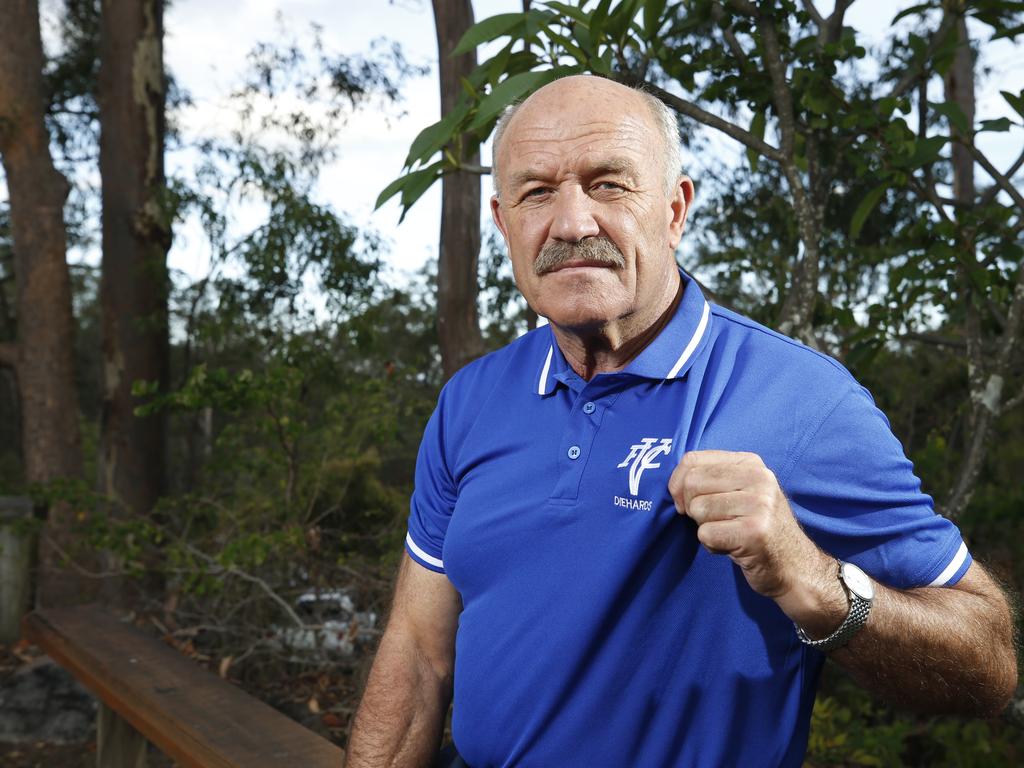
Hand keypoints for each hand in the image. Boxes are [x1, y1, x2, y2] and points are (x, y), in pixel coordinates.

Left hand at [668, 450, 842, 629]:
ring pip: (697, 509)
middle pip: (692, 484)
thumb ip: (710, 479)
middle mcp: (758, 478)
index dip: (678, 483)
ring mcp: (759, 504)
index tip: (685, 502)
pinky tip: (734, 548)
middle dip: (693, 508)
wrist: (795, 567)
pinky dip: (712, 546)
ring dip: (705, 528)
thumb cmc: (757, 529)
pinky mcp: (754, 531)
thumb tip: (673, 486)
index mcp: (751, 463)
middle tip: (716, 522)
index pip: (693, 460)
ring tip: (729, 534)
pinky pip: (706, 534)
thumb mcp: (740, 493)